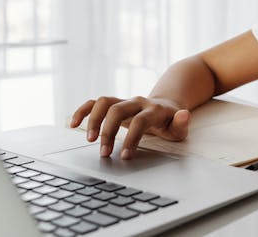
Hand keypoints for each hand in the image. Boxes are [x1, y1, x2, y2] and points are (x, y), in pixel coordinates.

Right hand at [70, 96, 190, 159]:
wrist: (166, 105)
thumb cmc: (171, 122)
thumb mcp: (180, 126)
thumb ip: (181, 123)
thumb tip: (184, 115)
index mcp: (154, 109)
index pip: (139, 121)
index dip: (131, 138)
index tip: (125, 157)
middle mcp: (137, 102)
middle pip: (117, 110)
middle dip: (108, 132)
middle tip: (104, 154)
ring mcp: (125, 101)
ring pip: (104, 102)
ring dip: (93, 120)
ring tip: (90, 140)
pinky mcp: (115, 103)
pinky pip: (95, 102)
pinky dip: (82, 110)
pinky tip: (72, 124)